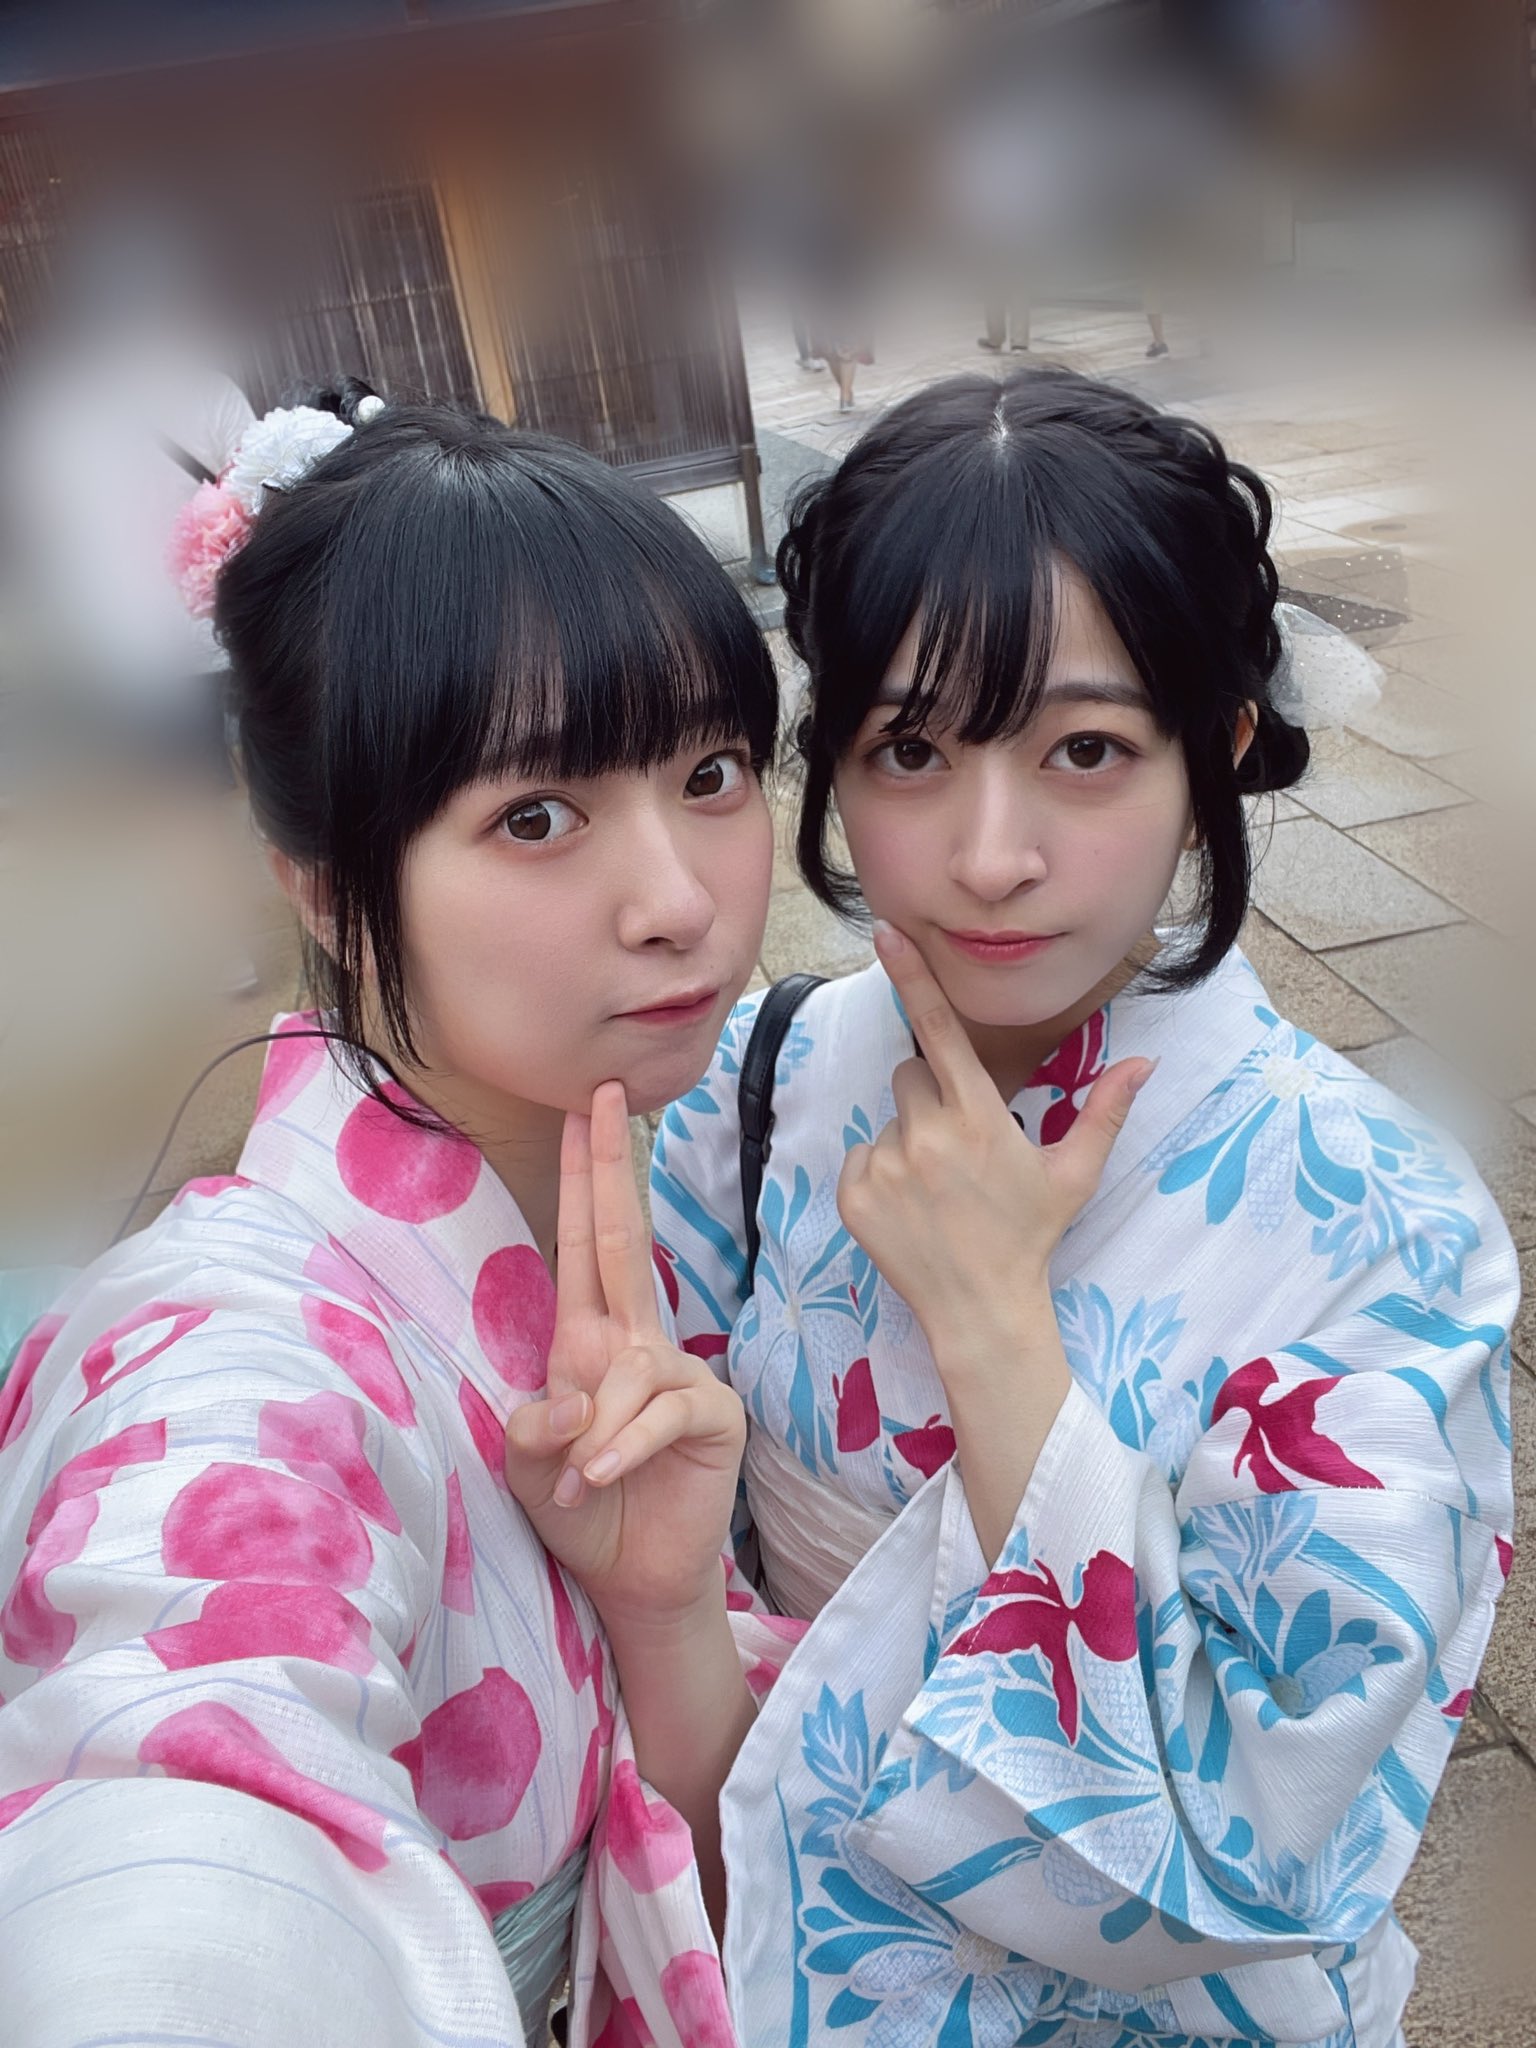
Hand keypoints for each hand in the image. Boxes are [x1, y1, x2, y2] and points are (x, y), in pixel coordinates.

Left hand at [503, 1083, 745, 1629]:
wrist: (633, 1578)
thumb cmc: (580, 1513)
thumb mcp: (529, 1472)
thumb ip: (531, 1434)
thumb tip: (562, 1400)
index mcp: (586, 1340)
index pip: (581, 1242)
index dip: (581, 1176)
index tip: (581, 1108)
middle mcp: (633, 1343)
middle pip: (621, 1238)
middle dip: (609, 1167)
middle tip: (604, 1095)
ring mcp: (678, 1373)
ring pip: (629, 1367)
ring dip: (593, 1431)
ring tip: (579, 1482)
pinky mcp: (711, 1413)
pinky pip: (660, 1411)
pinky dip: (622, 1447)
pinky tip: (601, 1480)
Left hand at [837, 924, 1153, 1357]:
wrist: (981, 1310)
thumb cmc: (1030, 1236)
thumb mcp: (1074, 1173)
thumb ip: (1105, 1111)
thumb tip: (1145, 1063)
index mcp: (979, 1119)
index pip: (940, 1031)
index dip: (913, 978)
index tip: (885, 933)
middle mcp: (926, 1135)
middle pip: (912, 1074)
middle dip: (932, 1095)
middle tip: (960, 1146)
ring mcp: (885, 1167)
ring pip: (888, 1120)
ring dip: (908, 1139)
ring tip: (938, 1187)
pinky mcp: (853, 1196)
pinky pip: (859, 1158)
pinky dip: (879, 1176)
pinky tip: (911, 1208)